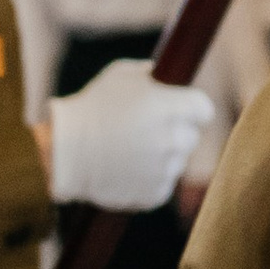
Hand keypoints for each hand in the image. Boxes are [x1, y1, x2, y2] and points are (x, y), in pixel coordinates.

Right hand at [48, 59, 213, 208]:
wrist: (65, 152)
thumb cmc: (93, 108)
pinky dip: (150, 178)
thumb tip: (167, 77)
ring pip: (176, 161)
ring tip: (131, 150)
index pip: (204, 110)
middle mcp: (174, 139)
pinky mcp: (156, 193)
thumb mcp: (121, 75)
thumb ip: (152, 75)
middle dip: (174, 132)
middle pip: (191, 136)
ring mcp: (166, 169)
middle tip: (147, 131)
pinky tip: (127, 168)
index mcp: (172, 108)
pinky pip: (162, 183)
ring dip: (161, 156)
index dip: (191, 109)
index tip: (179, 111)